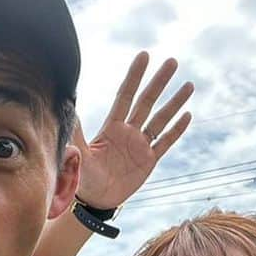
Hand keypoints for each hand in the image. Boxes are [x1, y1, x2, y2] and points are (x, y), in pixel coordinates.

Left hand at [73, 51, 192, 208]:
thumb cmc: (83, 176)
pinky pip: (165, 142)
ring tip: (188, 85)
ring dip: (175, 102)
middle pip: (147, 101)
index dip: (135, 76)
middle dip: (159, 82)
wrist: (95, 200)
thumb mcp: (77, 154)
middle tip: (172, 62)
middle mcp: (128, 132)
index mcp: (112, 127)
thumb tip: (67, 108)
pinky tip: (188, 114)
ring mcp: (141, 145)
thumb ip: (75, 132)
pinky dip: (176, 130)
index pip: (126, 95)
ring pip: (161, 119)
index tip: (144, 56)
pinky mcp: (149, 161)